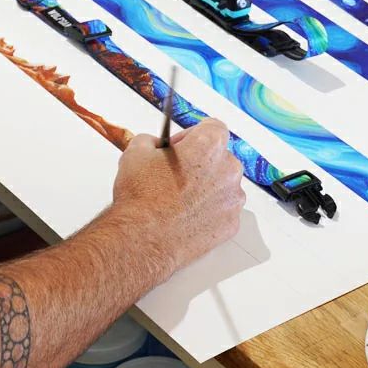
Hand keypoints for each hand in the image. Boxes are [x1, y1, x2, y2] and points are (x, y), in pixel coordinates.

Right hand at [110, 119, 245, 279]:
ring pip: (223, 185)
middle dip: (200, 162)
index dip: (194, 134)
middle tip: (176, 174)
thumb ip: (151, 141)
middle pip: (220, 157)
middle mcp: (228, 169)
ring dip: (206, 187)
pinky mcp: (231, 224)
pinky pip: (223, 210)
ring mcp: (232, 199)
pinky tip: (186, 215)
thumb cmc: (141, 197)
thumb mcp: (136, 152)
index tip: (182, 145)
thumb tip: (155, 145)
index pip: (214, 128)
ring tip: (179, 198)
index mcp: (208, 145)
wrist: (143, 238)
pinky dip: (209, 211)